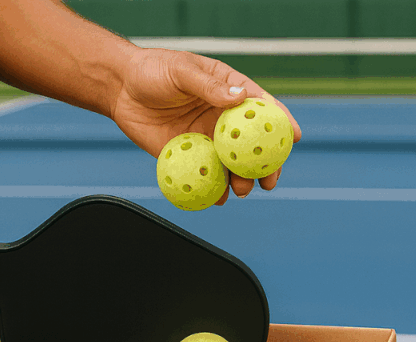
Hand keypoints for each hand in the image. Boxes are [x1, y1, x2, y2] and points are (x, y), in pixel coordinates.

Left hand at [111, 48, 301, 205]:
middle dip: (266, 164)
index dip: (281, 122)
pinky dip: (213, 189)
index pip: (262, 108)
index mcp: (230, 92)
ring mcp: (208, 139)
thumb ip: (208, 85)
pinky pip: (206, 175)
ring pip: (232, 164)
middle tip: (270, 181)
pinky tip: (217, 198)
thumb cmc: (153, 70)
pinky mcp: (190, 155)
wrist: (120, 89)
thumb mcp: (182, 70)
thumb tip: (239, 98)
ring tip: (240, 191)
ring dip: (241, 180)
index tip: (295, 137)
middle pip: (253, 144)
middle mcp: (223, 118)